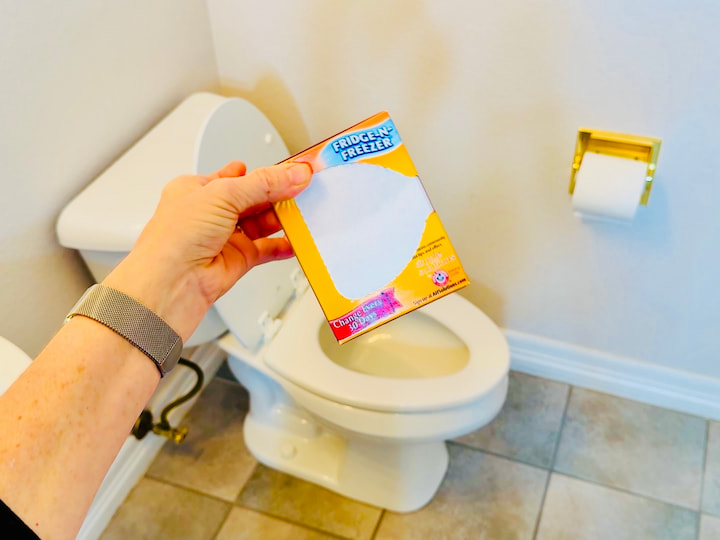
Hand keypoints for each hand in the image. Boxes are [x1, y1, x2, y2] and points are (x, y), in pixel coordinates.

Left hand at [103, 160, 311, 340]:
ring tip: (303, 211)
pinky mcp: (238, 260)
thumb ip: (263, 184)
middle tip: (302, 188)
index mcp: (197, 189)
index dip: (264, 171)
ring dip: (282, 218)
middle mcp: (211, 213)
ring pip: (262, 223)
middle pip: (254, 198)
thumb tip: (293, 174)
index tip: (291, 169)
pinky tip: (295, 240)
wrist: (170, 284)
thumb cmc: (173, 239)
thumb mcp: (222, 195)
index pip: (238, 175)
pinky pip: (267, 249)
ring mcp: (225, 237)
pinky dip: (283, 245)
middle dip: (278, 194)